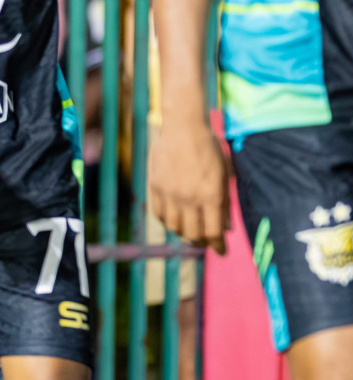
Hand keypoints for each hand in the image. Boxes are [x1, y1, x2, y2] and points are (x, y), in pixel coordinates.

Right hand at [149, 116, 230, 254]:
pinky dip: (167, 221)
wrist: (183, 128)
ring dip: (183, 232)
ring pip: (174, 227)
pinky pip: (159, 214)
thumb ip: (224, 203)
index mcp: (211, 195)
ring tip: (189, 230)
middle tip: (205, 242)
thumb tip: (225, 228)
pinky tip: (174, 219)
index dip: (218, 245)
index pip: (213, 232)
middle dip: (201, 242)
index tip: (221, 251)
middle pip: (193, 234)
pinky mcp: (155, 187)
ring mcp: (170, 193)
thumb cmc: (209, 149)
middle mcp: (189, 198)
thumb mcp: (223, 176)